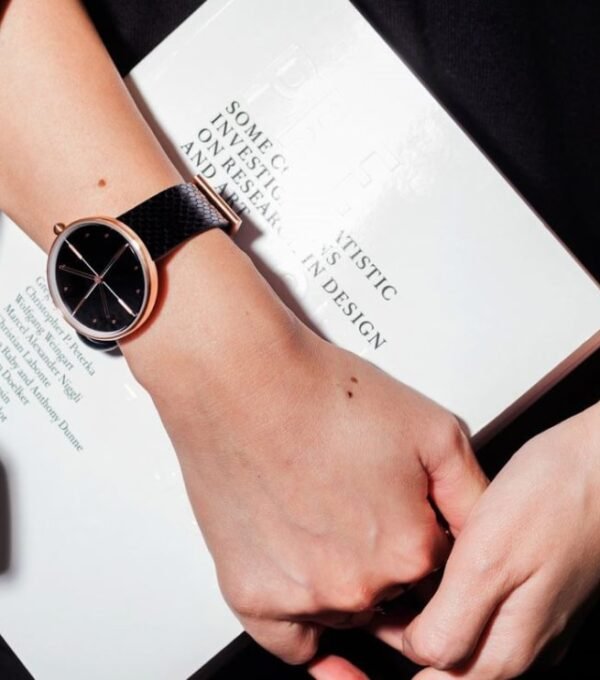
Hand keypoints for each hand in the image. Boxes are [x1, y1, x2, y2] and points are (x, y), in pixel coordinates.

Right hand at [123, 230, 487, 664]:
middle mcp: (361, 587)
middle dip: (390, 563)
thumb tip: (487, 535)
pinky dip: (309, 634)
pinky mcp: (252, 595)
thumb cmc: (324, 394)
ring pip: (346, 613)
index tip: (405, 515)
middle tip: (363, 510)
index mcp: (412, 550)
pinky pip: (293, 640)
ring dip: (348, 584)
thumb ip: (475, 495)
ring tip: (328, 520)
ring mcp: (303, 596)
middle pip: (395, 599)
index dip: (425, 538)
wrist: (244, 379)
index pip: (441, 574)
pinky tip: (318, 626)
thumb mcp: (433, 429)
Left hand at [368, 401, 599, 679]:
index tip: (354, 632)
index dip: (385, 656)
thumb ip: (452, 620)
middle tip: (366, 604)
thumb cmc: (552, 500)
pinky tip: (429, 567)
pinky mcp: (527, 591)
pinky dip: (441, 596)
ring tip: (389, 584)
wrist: (599, 463)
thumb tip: (418, 652)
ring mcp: (526, 620)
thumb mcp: (489, 560)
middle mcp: (518, 645)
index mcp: (505, 649)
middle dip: (400, 639)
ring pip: (456, 637)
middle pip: (442, 665)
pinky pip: (475, 610)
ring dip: (419, 619)